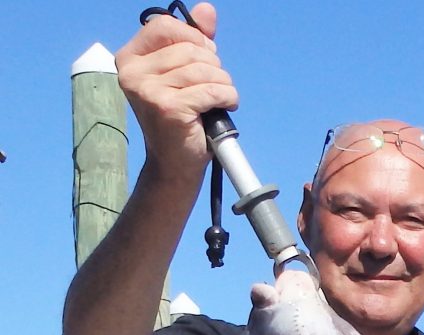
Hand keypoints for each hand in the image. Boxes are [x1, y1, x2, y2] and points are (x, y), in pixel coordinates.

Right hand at [114, 2, 237, 173]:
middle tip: (216, 85)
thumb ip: (193, 41)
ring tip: (221, 98)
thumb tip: (207, 10)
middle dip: (214, 66)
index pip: (165, 26)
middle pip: (190, 49)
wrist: (175, 164)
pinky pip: (211, 90)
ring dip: (223, 84)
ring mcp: (149, 90)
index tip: (206, 57)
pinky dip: (227, 97)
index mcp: (130, 58)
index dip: (194, 38)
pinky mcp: (169, 108)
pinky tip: (226, 107)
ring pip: (203, 70)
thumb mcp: (183, 74)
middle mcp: (133, 72)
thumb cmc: (180, 118)